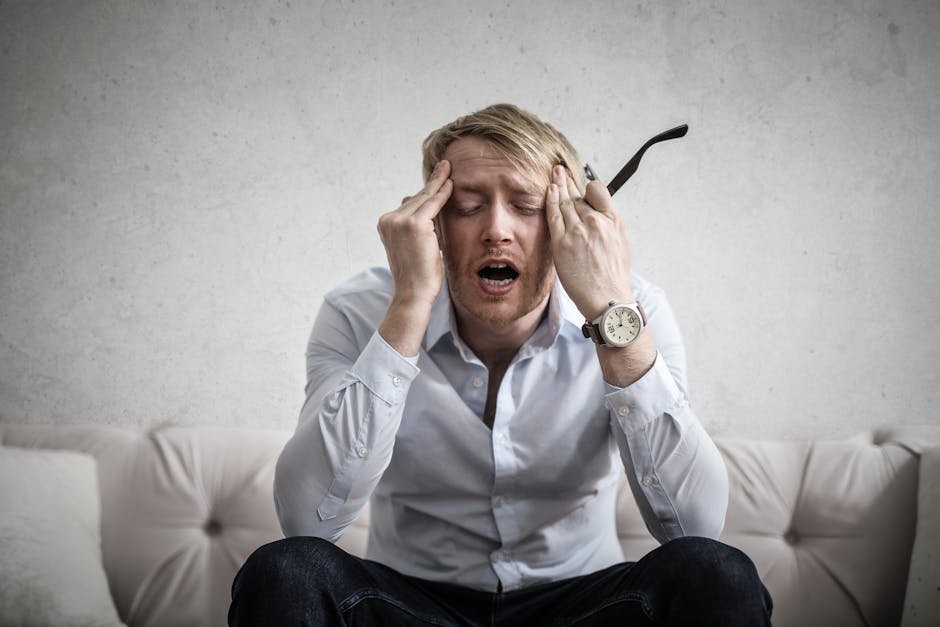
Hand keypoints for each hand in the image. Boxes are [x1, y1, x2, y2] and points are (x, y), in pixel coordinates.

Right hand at [376, 160, 451, 355]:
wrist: (413, 293)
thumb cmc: (417, 274)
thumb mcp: (413, 245)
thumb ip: (415, 225)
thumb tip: (412, 200)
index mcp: (386, 225)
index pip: (410, 204)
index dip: (424, 192)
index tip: (434, 179)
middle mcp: (389, 220)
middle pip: (417, 198)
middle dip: (432, 184)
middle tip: (444, 166)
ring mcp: (400, 221)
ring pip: (424, 199)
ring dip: (438, 184)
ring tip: (448, 168)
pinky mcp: (414, 224)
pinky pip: (433, 204)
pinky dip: (443, 193)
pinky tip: (451, 183)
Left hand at [545, 165, 633, 319]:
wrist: (607, 297)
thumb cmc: (614, 275)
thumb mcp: (622, 242)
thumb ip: (609, 224)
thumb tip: (600, 213)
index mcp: (612, 220)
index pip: (597, 190)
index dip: (588, 187)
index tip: (582, 186)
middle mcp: (595, 221)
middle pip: (577, 195)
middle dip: (568, 182)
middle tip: (560, 170)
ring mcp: (577, 231)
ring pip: (564, 201)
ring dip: (557, 186)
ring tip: (553, 175)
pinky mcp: (562, 242)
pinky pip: (553, 215)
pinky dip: (550, 200)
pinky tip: (548, 190)